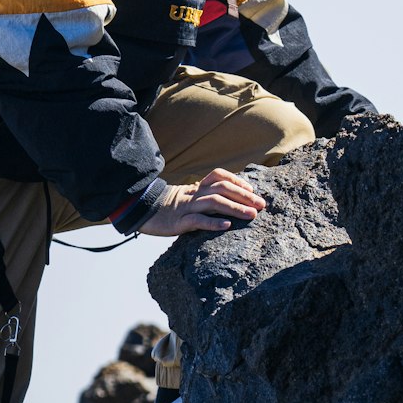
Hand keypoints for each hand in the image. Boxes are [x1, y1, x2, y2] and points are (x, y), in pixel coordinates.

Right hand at [139, 168, 266, 236]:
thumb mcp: (187, 197)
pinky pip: (198, 221)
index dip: (237, 181)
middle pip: (222, 189)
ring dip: (235, 208)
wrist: (141, 212)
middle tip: (262, 205)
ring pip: (214, 203)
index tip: (252, 190)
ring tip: (251, 215)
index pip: (219, 176)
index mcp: (197, 187)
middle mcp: (194, 194)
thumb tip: (229, 200)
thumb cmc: (168, 208)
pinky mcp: (178, 222)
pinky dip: (214, 223)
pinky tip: (227, 226)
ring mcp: (186, 207)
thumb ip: (204, 196)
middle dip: (244, 196)